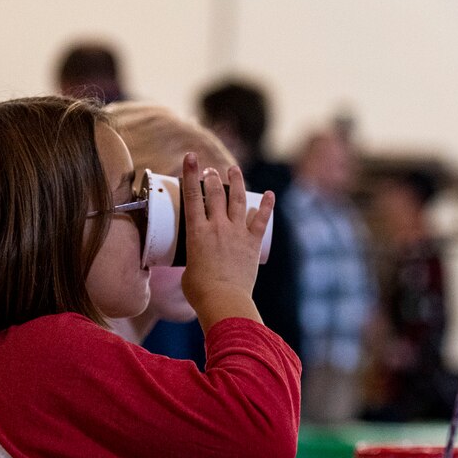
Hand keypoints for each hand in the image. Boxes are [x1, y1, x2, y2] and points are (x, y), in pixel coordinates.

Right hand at [179, 155, 273, 327]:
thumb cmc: (200, 291)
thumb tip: (194, 263)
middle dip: (213, 177)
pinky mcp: (252, 243)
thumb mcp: (188, 270)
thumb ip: (192, 260)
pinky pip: (260, 220)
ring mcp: (237, 233)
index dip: (190, 173)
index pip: (192, 195)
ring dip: (237, 182)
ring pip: (237, 200)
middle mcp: (217, 227)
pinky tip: (270, 194)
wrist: (223, 300)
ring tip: (234, 169)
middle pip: (216, 193)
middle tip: (210, 170)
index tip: (190, 157)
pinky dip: (266, 206)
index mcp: (196, 232)